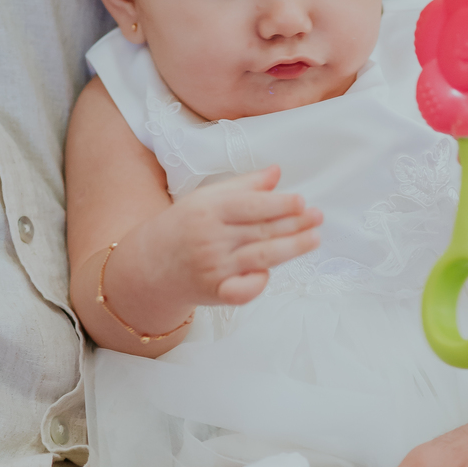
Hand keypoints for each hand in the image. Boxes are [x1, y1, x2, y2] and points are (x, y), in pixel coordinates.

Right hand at [138, 165, 322, 310]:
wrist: (149, 265)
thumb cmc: (184, 226)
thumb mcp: (207, 198)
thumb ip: (244, 185)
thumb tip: (277, 172)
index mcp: (208, 210)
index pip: (251, 206)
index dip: (279, 204)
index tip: (302, 201)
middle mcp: (210, 239)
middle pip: (261, 232)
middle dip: (294, 225)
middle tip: (318, 217)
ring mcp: (213, 268)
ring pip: (260, 258)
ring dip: (291, 248)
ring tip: (314, 238)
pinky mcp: (216, 293)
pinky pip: (244, 290)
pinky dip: (259, 282)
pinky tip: (272, 271)